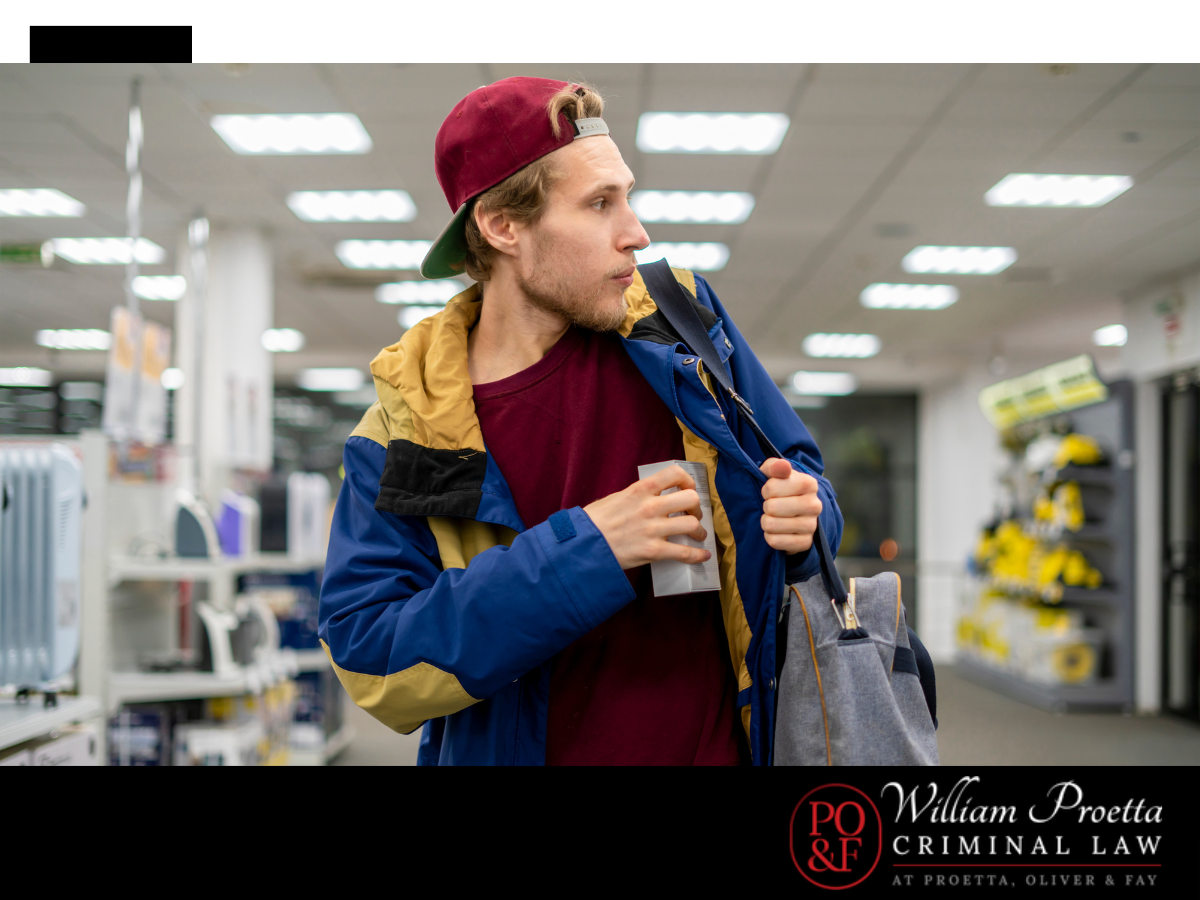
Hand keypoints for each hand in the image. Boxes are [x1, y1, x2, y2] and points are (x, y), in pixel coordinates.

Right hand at [582, 465, 710, 569]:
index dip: (688, 481)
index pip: (675, 473)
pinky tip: (702, 556)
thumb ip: (638, 496)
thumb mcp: (617, 498)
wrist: (582, 544)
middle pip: (690, 499)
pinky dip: (697, 555)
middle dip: (697, 508)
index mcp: (640, 489)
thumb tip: (652, 497)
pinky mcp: (653, 550)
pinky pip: (684, 552)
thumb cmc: (595, 521)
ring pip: (692, 525)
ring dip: (699, 531)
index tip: (687, 490)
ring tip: (697, 536)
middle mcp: (650, 506)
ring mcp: (653, 529)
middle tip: (693, 516)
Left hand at [759, 458, 821, 553]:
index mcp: (809, 483)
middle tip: (772, 506)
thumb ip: (775, 466)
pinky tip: (776, 531)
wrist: (793, 512)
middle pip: (771, 507)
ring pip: (771, 525)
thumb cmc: (780, 488)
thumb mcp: (774, 473)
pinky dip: (770, 537)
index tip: (771, 491)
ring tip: (774, 518)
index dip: (765, 490)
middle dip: (766, 507)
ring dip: (766, 522)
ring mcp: (812, 526)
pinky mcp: (805, 543)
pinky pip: (775, 541)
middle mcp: (815, 505)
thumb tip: (782, 466)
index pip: (771, 488)